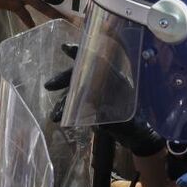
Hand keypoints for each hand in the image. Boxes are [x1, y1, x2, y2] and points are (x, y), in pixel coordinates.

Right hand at [45, 44, 164, 156]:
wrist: (138, 137)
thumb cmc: (138, 126)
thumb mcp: (129, 123)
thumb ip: (114, 123)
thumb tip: (98, 124)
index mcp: (116, 80)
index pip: (97, 61)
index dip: (81, 53)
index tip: (65, 48)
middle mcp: (104, 84)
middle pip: (81, 74)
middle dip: (63, 79)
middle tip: (48, 86)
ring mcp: (97, 95)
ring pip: (75, 91)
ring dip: (63, 102)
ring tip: (54, 116)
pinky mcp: (93, 106)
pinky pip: (76, 104)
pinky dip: (66, 111)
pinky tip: (58, 118)